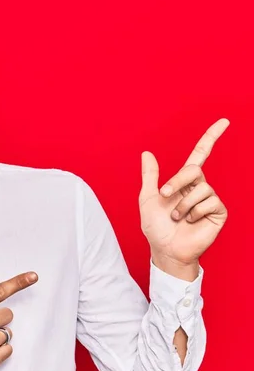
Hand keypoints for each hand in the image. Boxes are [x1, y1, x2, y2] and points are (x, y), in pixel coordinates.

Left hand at [139, 118, 228, 279]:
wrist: (165, 248)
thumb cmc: (156, 227)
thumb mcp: (148, 198)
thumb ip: (150, 176)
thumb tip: (146, 153)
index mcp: (183, 181)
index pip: (201, 154)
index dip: (211, 137)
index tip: (224, 121)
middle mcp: (199, 187)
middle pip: (193, 170)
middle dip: (176, 182)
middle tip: (165, 196)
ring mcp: (210, 199)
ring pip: (199, 189)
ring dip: (182, 205)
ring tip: (178, 218)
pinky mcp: (218, 212)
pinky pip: (209, 202)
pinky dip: (194, 212)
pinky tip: (191, 222)